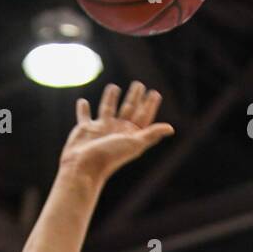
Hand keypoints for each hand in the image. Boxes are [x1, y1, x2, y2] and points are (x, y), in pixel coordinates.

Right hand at [59, 82, 174, 182]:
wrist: (84, 167)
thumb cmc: (110, 156)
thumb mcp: (134, 143)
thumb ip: (151, 134)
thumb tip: (170, 129)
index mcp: (129, 134)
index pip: (143, 117)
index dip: (150, 106)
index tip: (154, 93)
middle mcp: (116, 131)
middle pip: (128, 110)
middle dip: (134, 98)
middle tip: (138, 84)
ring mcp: (100, 129)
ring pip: (107, 109)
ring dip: (110, 99)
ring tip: (114, 87)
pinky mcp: (84, 129)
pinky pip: (84, 116)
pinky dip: (82, 110)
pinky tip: (82, 102)